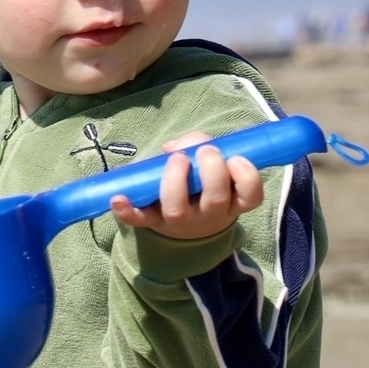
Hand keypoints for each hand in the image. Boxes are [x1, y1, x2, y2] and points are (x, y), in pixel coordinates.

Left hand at [109, 134, 262, 240]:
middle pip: (215, 199)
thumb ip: (197, 145)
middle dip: (212, 171)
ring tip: (176, 157)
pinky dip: (127, 211)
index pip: (250, 196)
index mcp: (232, 200)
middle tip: (205, 151)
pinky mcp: (154, 222)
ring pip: (178, 210)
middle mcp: (209, 214)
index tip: (236, 159)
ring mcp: (180, 221)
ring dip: (175, 180)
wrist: (184, 222)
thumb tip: (174, 147)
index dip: (247, 178)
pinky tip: (117, 198)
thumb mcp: (210, 162)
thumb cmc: (202, 182)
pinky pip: (140, 220)